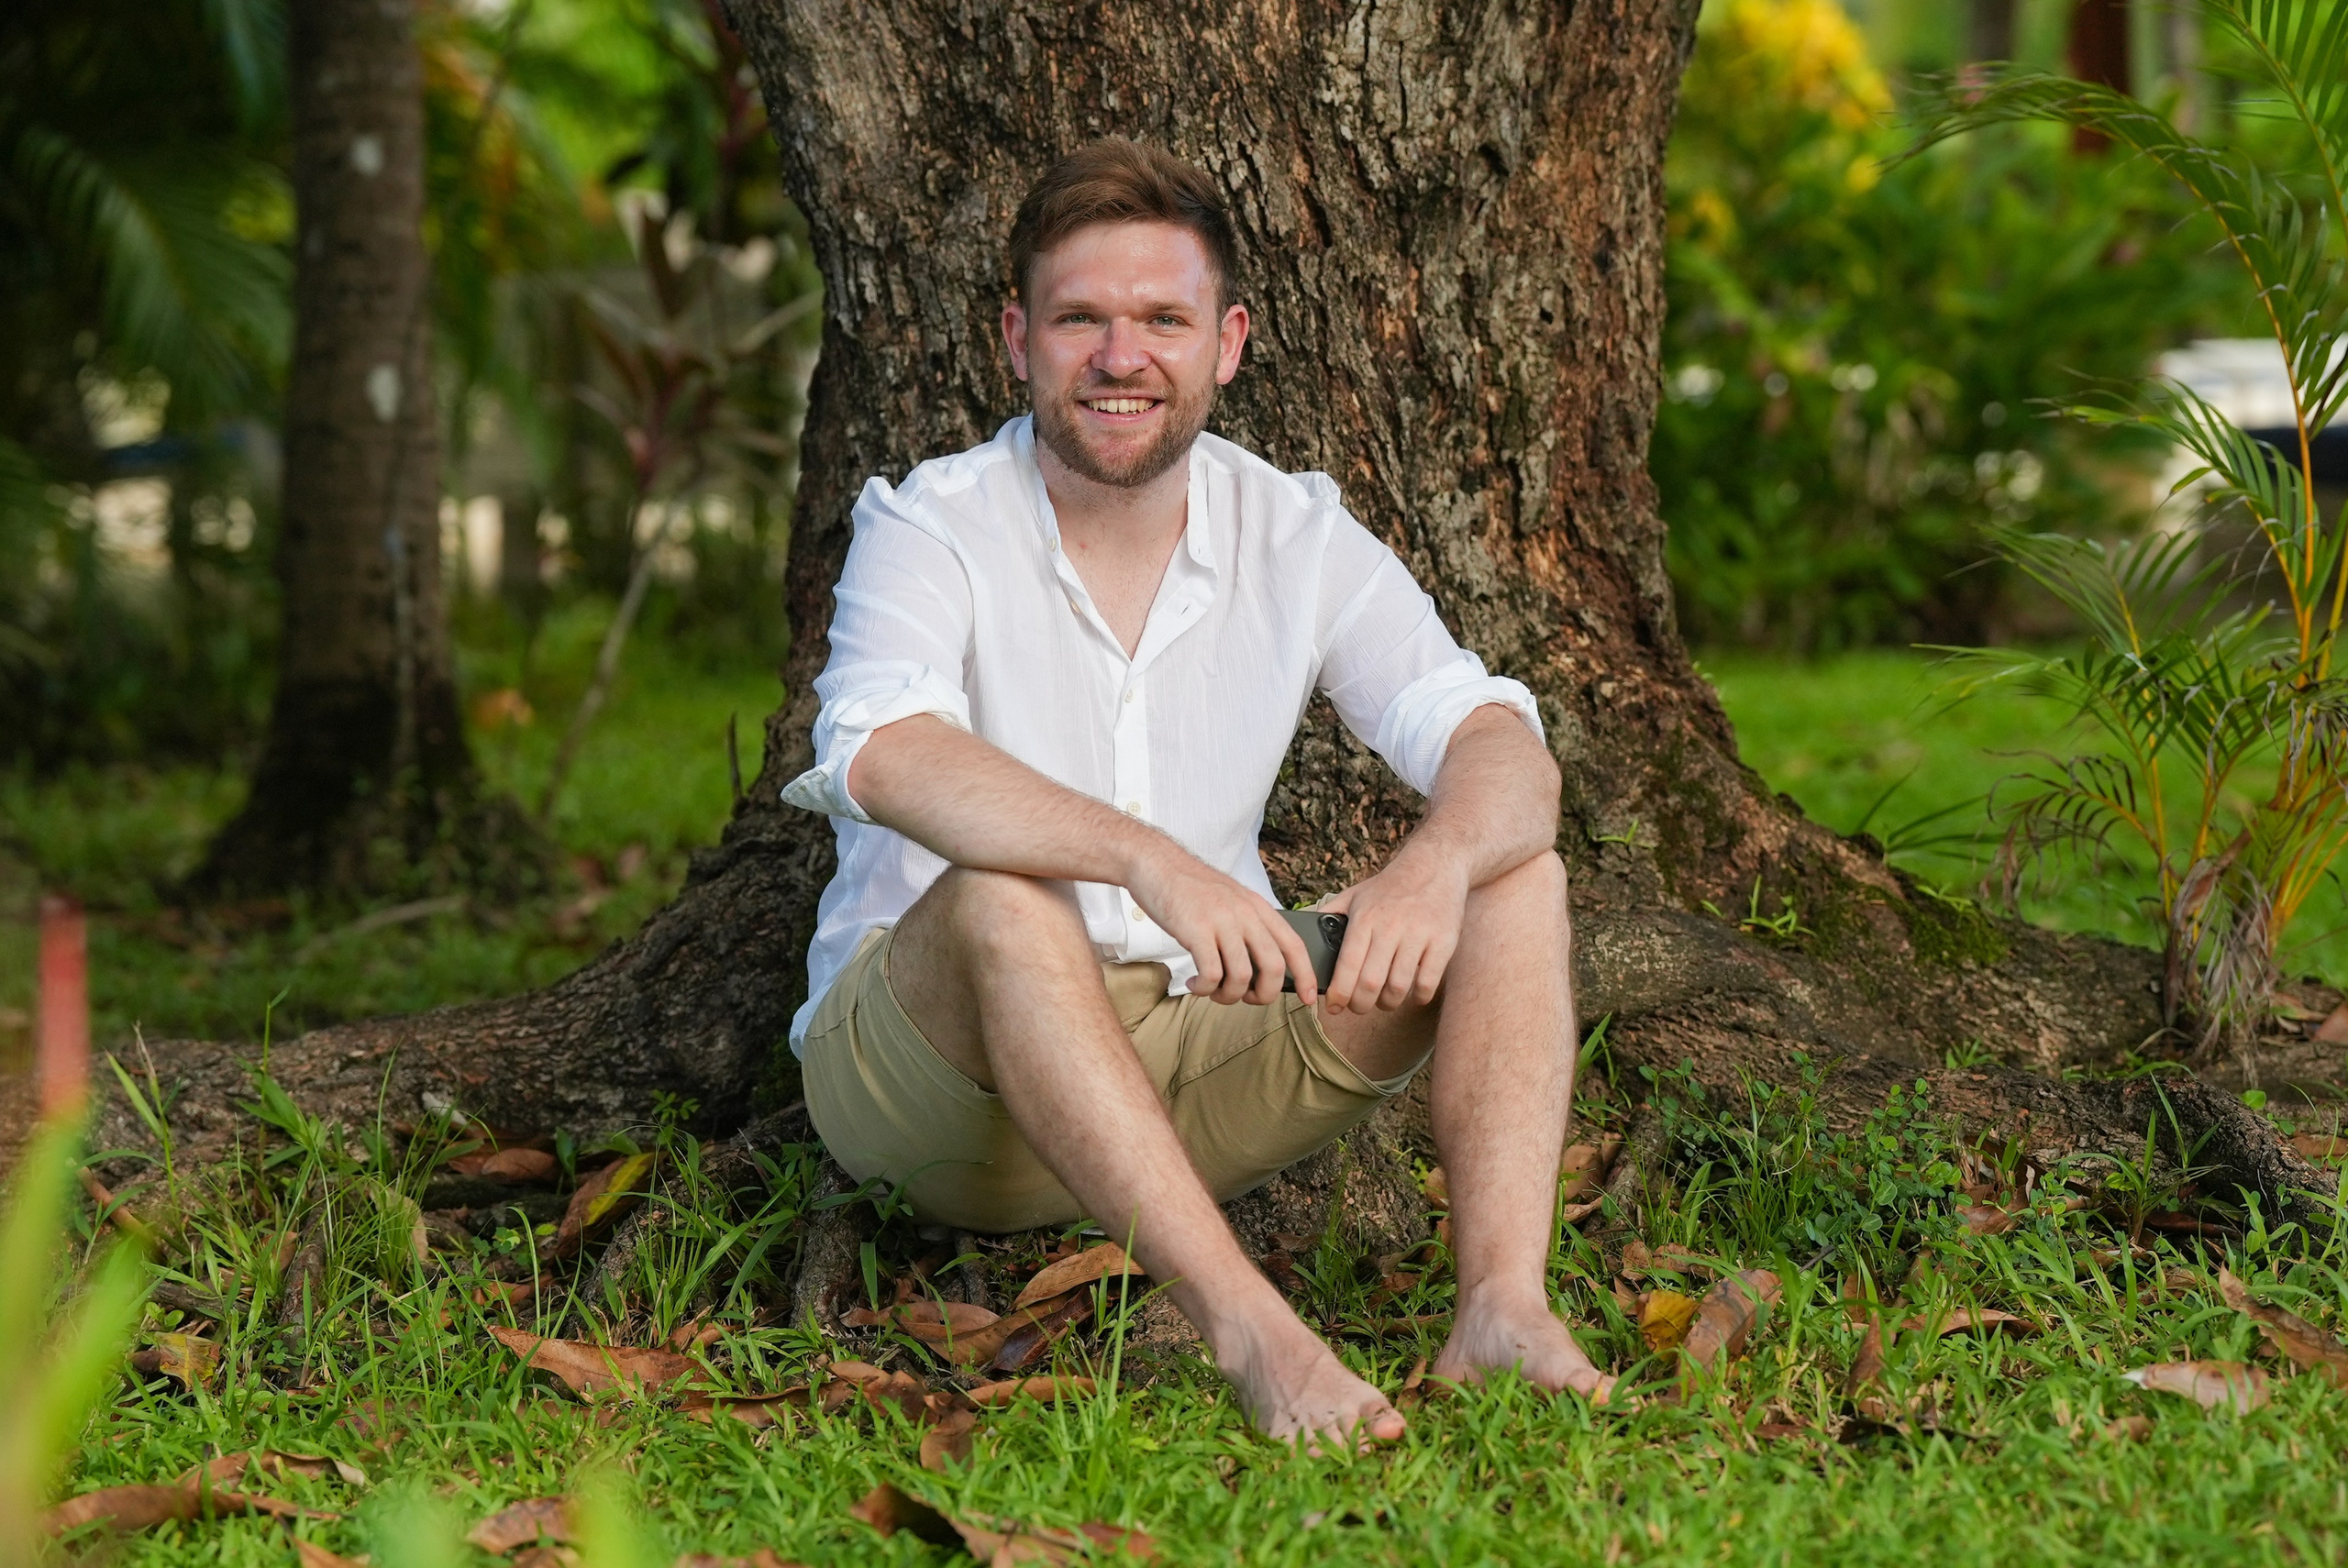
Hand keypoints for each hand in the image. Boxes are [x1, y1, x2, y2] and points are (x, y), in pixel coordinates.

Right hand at [1126, 848, 1318, 1005]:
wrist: (1155, 863)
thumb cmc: (1189, 887)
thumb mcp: (1230, 899)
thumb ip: (1247, 925)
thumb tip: (1258, 965)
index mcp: (1257, 907)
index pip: (1294, 944)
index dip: (1306, 975)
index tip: (1308, 998)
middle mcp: (1245, 913)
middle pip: (1274, 967)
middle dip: (1264, 995)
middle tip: (1247, 999)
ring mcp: (1221, 921)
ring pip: (1242, 976)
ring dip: (1229, 995)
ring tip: (1213, 991)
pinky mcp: (1196, 930)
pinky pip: (1211, 974)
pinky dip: (1204, 988)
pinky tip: (1194, 983)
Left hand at [1320, 847, 1469, 1013]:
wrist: (1435, 865)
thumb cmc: (1390, 887)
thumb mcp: (1355, 894)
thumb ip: (1329, 914)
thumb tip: (1303, 932)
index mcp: (1365, 918)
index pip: (1347, 966)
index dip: (1339, 994)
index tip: (1334, 1007)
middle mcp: (1390, 927)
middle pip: (1370, 983)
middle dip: (1360, 1005)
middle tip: (1358, 1007)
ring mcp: (1419, 935)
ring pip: (1398, 987)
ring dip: (1388, 1003)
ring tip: (1384, 1001)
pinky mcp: (1443, 942)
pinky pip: (1427, 982)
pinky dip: (1417, 997)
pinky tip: (1412, 994)